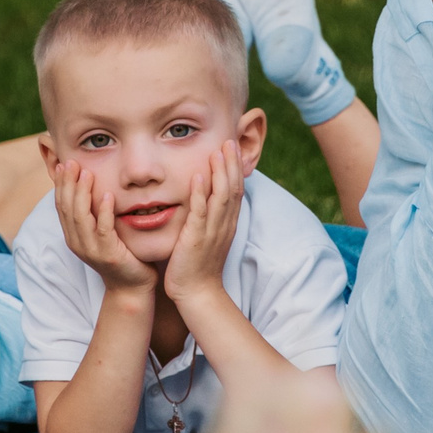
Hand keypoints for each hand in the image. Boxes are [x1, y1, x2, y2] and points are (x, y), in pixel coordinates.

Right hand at [52, 162, 158, 293]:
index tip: (63, 164)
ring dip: (82, 193)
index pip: (61, 206)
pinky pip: (103, 229)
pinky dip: (103, 211)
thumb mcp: (101, 233)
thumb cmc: (120, 255)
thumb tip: (90, 189)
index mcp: (73, 236)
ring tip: (87, 173)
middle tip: (71, 162)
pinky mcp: (109, 254)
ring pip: (80, 217)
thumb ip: (94, 214)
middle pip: (67, 208)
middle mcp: (77, 242)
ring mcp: (91, 249)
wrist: (131, 287)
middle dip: (68, 184)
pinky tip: (108, 196)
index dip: (60, 185)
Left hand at [161, 146, 244, 308]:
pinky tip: (197, 177)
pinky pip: (200, 213)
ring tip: (218, 150)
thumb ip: (209, 216)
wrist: (197, 293)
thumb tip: (206, 197)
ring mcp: (212, 231)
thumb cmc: (198, 265)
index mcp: (227, 223)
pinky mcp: (196, 239)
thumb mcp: (209, 237)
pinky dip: (200, 194)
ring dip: (220, 172)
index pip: (235, 189)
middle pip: (232, 188)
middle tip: (229, 140)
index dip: (235, 167)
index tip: (231, 146)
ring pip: (221, 197)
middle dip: (231, 163)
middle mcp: (223, 224)